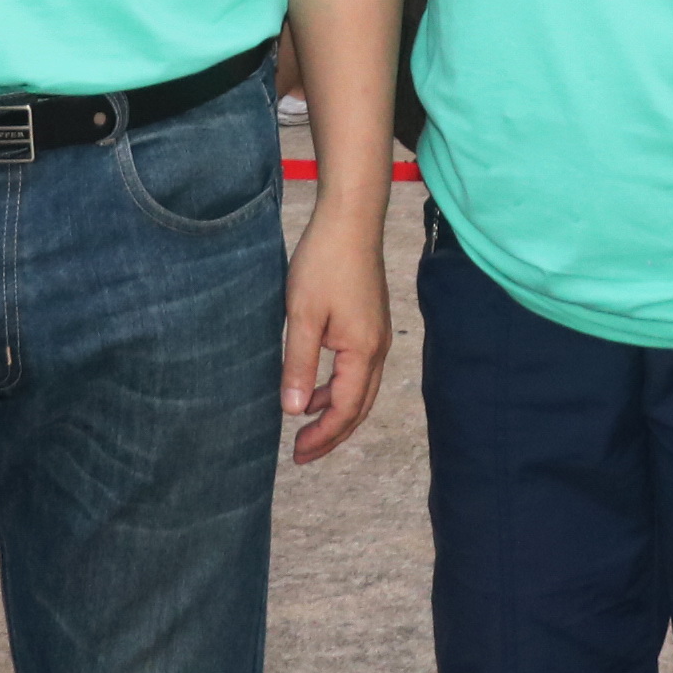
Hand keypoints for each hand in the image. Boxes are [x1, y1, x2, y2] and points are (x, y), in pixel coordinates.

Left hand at [281, 203, 392, 461]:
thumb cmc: (324, 262)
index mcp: (363, 351)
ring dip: (335, 411)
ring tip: (305, 424)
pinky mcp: (371, 322)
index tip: (297, 454)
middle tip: (302, 453)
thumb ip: (299, 365)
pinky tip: (316, 386)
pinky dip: (339, 387)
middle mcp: (378, 347)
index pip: (346, 410)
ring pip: (361, 389)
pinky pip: (359, 369)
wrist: (350, 219)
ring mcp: (378, 334)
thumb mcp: (302, 316)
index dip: (323, 437)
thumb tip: (294, 411)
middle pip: (359, 407)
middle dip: (332, 433)